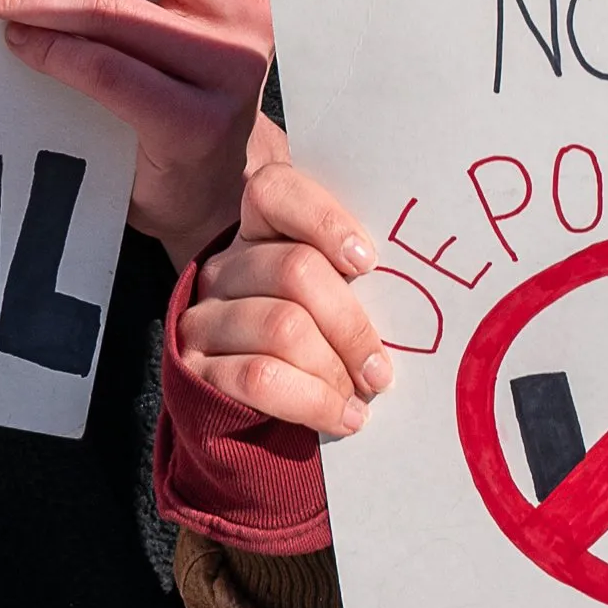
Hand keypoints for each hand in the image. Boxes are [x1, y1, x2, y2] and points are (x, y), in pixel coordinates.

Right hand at [176, 154, 391, 439]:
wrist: (250, 410)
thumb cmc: (314, 340)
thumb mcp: (330, 295)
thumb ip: (351, 271)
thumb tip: (411, 272)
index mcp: (257, 231)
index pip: (274, 190)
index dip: (324, 219)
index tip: (368, 261)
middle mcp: (224, 269)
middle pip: (295, 269)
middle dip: (351, 324)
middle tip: (381, 368)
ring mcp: (203, 319)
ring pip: (282, 327)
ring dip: (336, 370)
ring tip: (365, 395)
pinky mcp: (195, 370)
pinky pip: (260, 378)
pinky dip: (313, 401)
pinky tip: (344, 416)